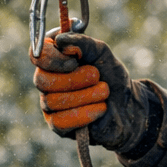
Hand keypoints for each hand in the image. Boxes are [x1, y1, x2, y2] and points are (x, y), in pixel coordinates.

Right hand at [32, 32, 150, 151]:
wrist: (128, 106)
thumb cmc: (112, 77)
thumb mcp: (101, 53)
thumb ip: (82, 43)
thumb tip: (60, 40)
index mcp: (53, 60)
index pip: (38, 55)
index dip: (53, 58)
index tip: (74, 60)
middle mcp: (46, 81)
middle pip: (42, 80)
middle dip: (74, 79)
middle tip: (96, 77)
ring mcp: (49, 105)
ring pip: (53, 101)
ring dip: (86, 95)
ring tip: (104, 92)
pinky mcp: (58, 126)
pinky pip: (60, 121)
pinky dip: (85, 113)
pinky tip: (100, 109)